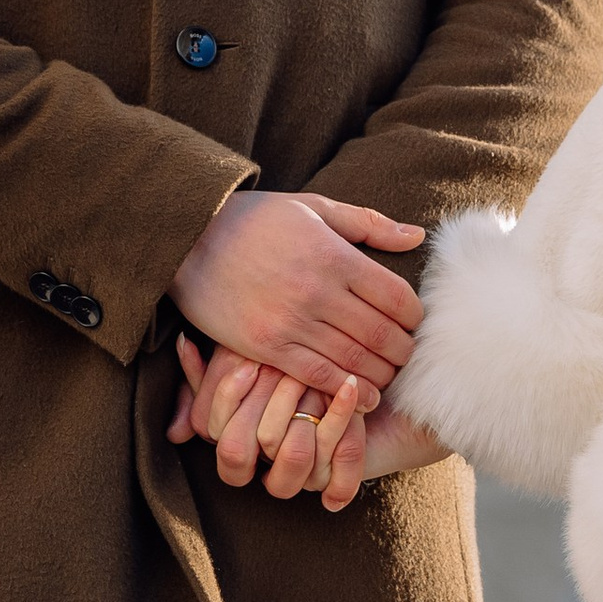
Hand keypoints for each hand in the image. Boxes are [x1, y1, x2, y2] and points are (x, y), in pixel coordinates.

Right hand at [171, 189, 425, 406]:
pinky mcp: (266, 347)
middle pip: (382, 335)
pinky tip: (360, 394)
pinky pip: (317, 376)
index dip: (415, 317)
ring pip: (355, 362)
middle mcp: (318, 292)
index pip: (397, 298)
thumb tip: (416, 236)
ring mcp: (291, 322)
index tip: (413, 323)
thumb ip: (368, 223)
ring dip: (380, 375)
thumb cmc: (254, 220)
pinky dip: (345, 390)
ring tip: (388, 376)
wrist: (186, 239)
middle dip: (403, 352)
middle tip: (406, 356)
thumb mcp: (313, 207)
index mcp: (334, 256)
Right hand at [174, 338, 448, 511]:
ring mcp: (302, 476)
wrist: (387, 388)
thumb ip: (224, 352)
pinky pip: (334, 457)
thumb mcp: (266, 347)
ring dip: (303, 412)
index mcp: (241, 434)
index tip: (249, 361)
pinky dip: (340, 418)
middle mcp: (266, 461)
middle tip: (284, 365)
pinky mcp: (339, 480)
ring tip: (318, 373)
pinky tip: (348, 385)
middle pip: (245, 450)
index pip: (216, 431)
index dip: (227, 398)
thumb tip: (184, 342)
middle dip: (267, 402)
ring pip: (291, 458)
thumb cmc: (318, 359)